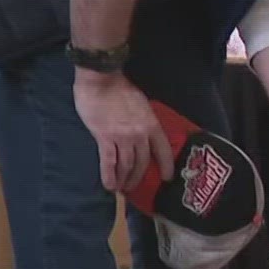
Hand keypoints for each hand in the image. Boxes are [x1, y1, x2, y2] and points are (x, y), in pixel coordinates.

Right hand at [74, 71, 169, 192]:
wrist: (101, 80)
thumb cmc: (120, 89)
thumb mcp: (143, 105)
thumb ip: (145, 121)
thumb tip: (144, 132)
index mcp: (152, 125)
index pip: (163, 151)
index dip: (166, 166)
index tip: (167, 178)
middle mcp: (140, 135)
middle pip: (143, 162)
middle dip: (139, 177)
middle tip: (134, 187)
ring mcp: (123, 137)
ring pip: (127, 165)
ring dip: (125, 179)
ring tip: (122, 189)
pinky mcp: (105, 138)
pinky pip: (109, 161)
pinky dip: (109, 175)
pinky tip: (109, 186)